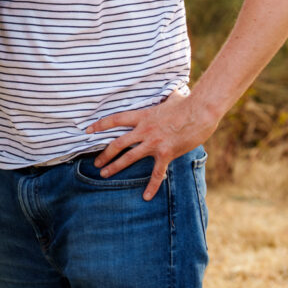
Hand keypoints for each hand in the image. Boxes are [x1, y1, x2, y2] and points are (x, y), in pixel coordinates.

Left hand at [87, 87, 217, 200]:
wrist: (200, 112)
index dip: (99, 125)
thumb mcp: (171, 98)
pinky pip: (156, 173)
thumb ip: (166, 98)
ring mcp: (154, 143)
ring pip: (129, 158)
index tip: (87, 130)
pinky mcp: (166, 153)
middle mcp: (143, 130)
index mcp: (142, 116)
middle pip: (117, 143)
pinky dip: (151, 186)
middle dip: (104, 154)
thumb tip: (173, 91)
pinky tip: (146, 196)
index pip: (115, 120)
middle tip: (96, 163)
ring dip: (115, 167)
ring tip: (104, 175)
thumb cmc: (187, 103)